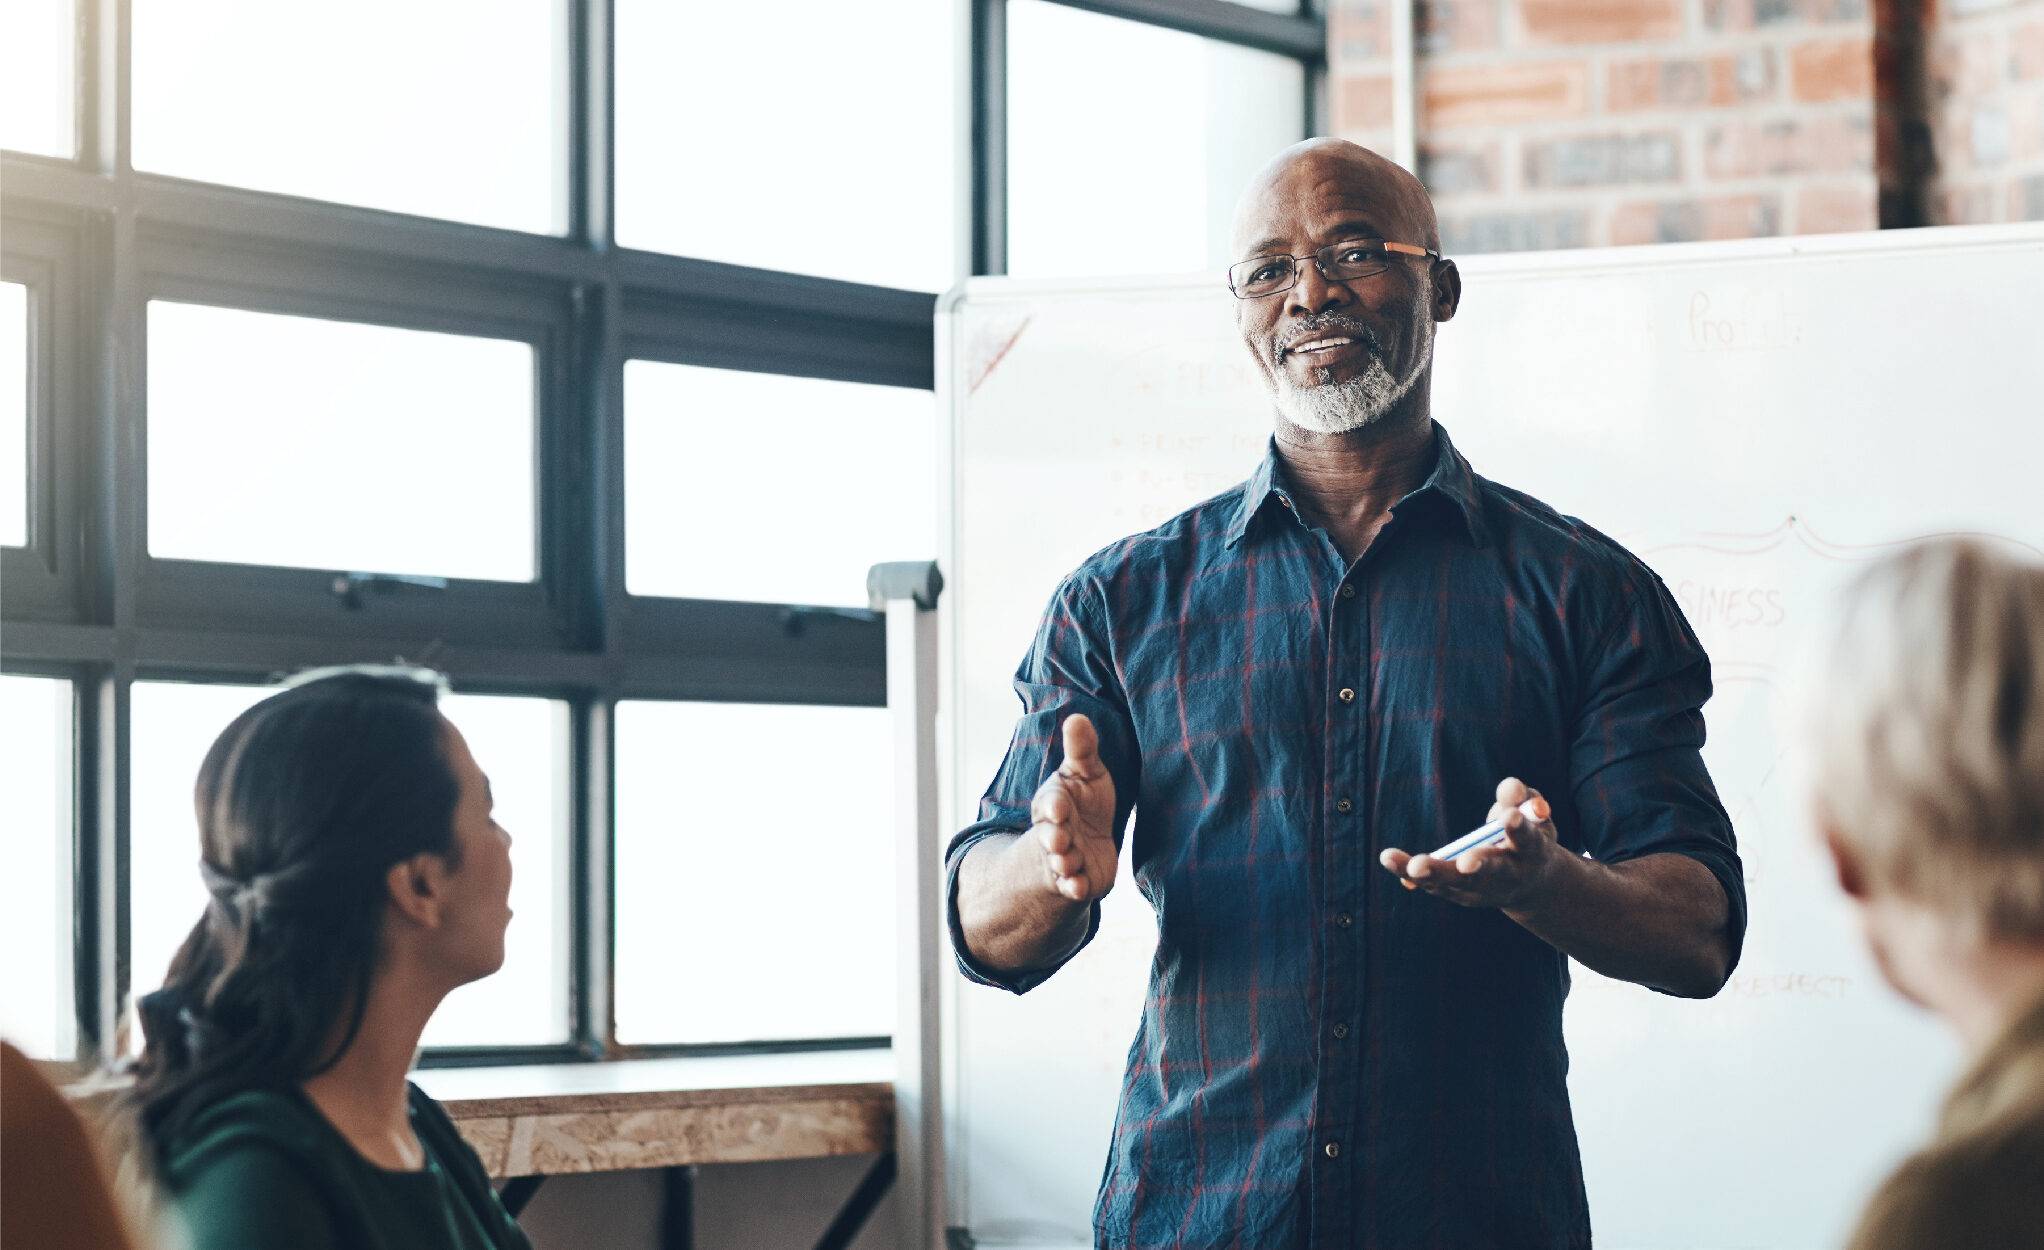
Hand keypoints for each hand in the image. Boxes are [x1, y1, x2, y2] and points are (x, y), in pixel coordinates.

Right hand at [1028, 714, 1118, 902]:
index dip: (1053, 806)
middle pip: (1049, 836)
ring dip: (1063, 863)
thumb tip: (1078, 717)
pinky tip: (1078, 887)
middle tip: (1060, 839)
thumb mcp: (1084, 774)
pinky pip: (1072, 888)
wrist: (1086, 844)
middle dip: (1053, 838)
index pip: (1049, 804)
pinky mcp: (1078, 881)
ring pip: (1060, 863)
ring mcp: (1064, 859)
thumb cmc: (1083, 803)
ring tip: (1068, 863)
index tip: (1059, 807)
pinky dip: (1073, 888)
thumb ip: (1081, 750)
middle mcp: (1055, 833)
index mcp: (1053, 804)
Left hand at [1379, 777, 1560, 909]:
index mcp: (1533, 851)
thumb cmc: (1528, 836)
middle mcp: (1511, 874)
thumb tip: (1511, 785)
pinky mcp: (1462, 895)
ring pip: (1458, 882)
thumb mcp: (1532, 815)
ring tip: (1414, 866)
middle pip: (1494, 870)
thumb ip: (1521, 797)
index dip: (1519, 829)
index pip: (1527, 839)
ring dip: (1435, 874)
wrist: (1531, 884)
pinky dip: (1414, 876)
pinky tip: (1392, 862)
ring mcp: (1485, 889)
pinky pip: (1435, 885)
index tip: (1509, 817)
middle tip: (1465, 864)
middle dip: (1479, 865)